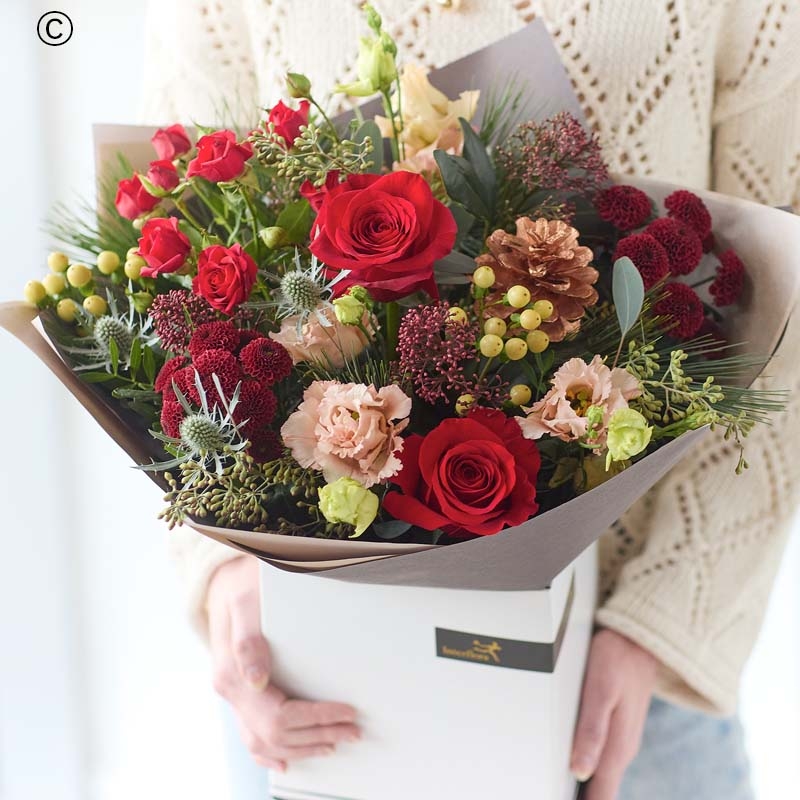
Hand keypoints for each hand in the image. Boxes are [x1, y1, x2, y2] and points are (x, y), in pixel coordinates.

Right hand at [207, 556, 360, 771]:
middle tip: (354, 731)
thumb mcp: (247, 601)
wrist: (225, 580)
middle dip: (318, 735)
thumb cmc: (243, 586)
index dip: (316, 718)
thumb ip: (248, 638)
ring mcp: (233, 695)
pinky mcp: (239, 693)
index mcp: (231, 674)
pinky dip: (270, 755)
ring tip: (335, 743)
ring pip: (263, 743)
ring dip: (302, 748)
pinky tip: (287, 760)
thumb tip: (256, 679)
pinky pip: (250, 736)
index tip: (346, 713)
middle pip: (275, 734)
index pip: (279, 715)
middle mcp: (230, 690)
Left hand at [570, 629, 657, 799]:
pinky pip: (604, 760)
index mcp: (618, 746)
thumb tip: (580, 772)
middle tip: (551, 794)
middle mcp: (622, 749)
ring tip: (562, 790)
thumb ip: (592, 731)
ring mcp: (622, 739)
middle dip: (583, 798)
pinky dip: (591, 773)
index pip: (601, 793)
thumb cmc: (616, 659)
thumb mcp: (600, 690)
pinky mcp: (618, 728)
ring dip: (587, 790)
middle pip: (601, 789)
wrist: (639, 639)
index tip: (556, 799)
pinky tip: (578, 775)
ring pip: (603, 776)